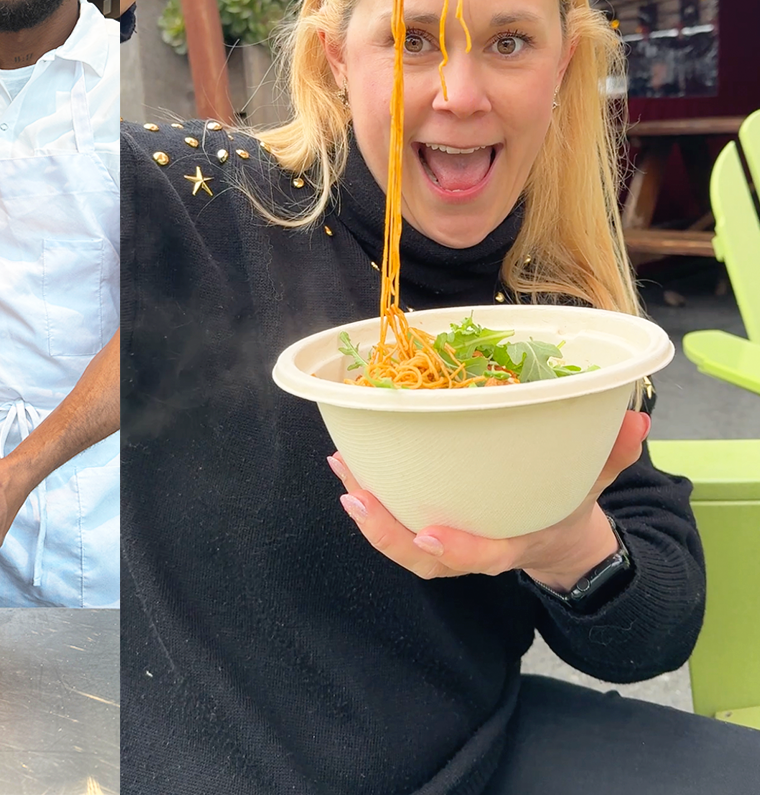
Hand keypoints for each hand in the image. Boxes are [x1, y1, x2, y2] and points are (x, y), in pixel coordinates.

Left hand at [328, 411, 650, 589]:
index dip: (458, 550)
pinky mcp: (427, 530)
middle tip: (357, 496)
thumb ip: (611, 457)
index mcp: (514, 544)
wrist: (553, 541)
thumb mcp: (594, 485)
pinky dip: (369, 497)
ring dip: (367, 512)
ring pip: (400, 544)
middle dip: (387, 533)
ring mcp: (448, 546)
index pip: (485, 556)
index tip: (429, 535)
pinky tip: (347, 464)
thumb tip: (635, 420)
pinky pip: (393, 524)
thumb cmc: (566, 507)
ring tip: (343, 470)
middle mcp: (474, 551)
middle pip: (424, 559)